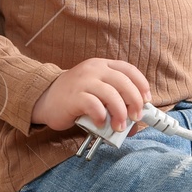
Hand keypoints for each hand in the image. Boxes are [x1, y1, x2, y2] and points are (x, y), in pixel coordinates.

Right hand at [31, 58, 150, 133]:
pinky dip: (101, 117)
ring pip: (111, 94)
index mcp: (102, 65)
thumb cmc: (75, 97)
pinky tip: (101, 123)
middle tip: (136, 116)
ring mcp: (83, 81)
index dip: (141, 84)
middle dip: (135, 101)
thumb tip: (134, 124)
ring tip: (119, 126)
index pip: (128, 69)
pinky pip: (94, 106)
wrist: (44, 99)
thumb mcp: (97, 93)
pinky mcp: (74, 96)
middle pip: (123, 82)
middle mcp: (93, 69)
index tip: (147, 100)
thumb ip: (115, 102)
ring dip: (120, 113)